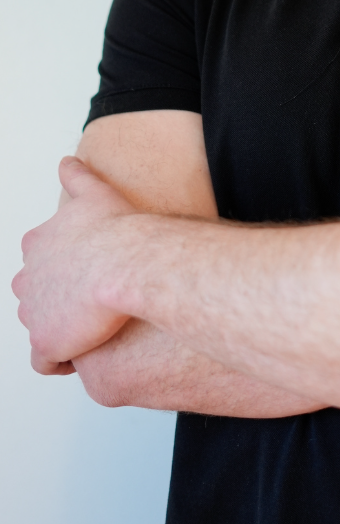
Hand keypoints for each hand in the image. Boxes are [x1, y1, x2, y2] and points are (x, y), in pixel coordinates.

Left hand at [12, 157, 136, 366]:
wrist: (130, 262)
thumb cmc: (118, 230)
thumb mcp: (95, 192)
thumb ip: (77, 177)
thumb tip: (67, 160)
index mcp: (36, 244)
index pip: (39, 264)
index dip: (64, 272)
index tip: (88, 277)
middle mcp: (25, 279)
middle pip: (35, 295)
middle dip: (58, 301)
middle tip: (91, 303)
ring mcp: (33, 313)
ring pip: (40, 327)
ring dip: (62, 329)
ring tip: (94, 329)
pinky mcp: (46, 343)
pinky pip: (45, 362)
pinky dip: (61, 360)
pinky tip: (85, 353)